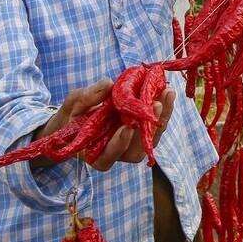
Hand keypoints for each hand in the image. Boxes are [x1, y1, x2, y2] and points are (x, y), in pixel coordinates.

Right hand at [31, 79, 176, 171]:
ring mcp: (131, 145)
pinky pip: (155, 127)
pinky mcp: (143, 133)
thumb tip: (107, 83)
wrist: (82, 116)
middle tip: (155, 104)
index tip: (126, 128)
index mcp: (93, 153)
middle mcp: (115, 153)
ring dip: (161, 118)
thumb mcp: (74, 103)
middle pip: (134, 151)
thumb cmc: (74, 113)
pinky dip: (164, 110)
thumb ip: (87, 97)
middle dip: (146, 128)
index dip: (118, 145)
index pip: (106, 158)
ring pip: (149, 139)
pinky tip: (167, 92)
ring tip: (166, 93)